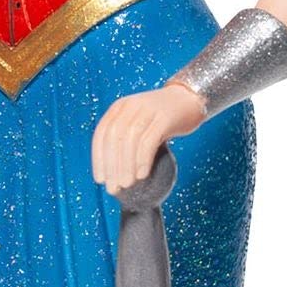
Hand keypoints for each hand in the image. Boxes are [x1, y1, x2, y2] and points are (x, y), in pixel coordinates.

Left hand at [92, 82, 207, 194]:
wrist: (189, 98)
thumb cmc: (162, 117)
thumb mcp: (138, 122)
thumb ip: (124, 138)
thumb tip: (113, 171)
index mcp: (120, 107)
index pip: (102, 134)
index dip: (98, 158)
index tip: (100, 180)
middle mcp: (131, 106)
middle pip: (114, 138)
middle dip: (112, 166)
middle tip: (113, 188)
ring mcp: (148, 110)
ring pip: (130, 140)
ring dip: (126, 166)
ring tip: (127, 184)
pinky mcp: (164, 117)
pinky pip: (149, 141)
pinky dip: (143, 159)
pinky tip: (142, 175)